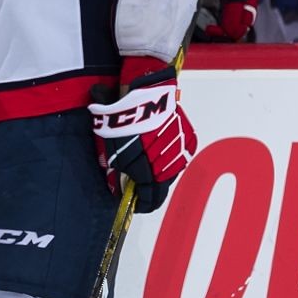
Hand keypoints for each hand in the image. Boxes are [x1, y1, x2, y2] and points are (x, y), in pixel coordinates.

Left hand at [88, 63, 196, 212]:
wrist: (146, 92)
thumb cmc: (123, 117)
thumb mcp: (110, 146)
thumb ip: (113, 169)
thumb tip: (114, 185)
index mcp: (146, 170)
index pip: (148, 197)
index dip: (142, 204)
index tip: (137, 206)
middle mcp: (166, 164)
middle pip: (161, 186)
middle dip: (150, 189)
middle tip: (141, 189)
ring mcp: (179, 152)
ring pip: (171, 171)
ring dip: (161, 172)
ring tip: (150, 167)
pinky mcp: (188, 139)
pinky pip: (180, 155)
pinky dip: (171, 156)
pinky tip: (160, 150)